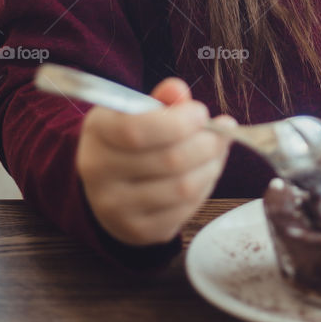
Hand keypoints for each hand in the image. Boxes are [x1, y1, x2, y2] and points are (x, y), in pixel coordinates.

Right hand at [76, 76, 236, 247]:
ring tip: (217, 150)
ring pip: (182, 187)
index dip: (178, 122)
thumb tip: (178, 90)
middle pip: (169, 160)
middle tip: (223, 130)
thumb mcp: (139, 110)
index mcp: (97, 132)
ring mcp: (115, 207)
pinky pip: (185, 210)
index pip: (136, 130)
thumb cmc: (131, 140)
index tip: (201, 113)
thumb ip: (162, 99)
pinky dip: (204, 188)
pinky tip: (204, 172)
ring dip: (211, 165)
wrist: (109, 186)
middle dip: (207, 143)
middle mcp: (99, 173)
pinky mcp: (137, 231)